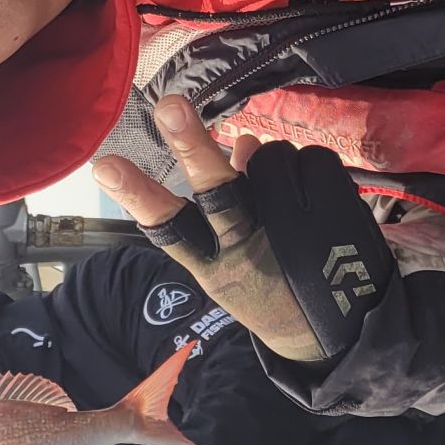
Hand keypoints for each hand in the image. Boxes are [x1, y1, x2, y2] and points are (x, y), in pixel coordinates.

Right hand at [93, 96, 393, 362]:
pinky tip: (313, 193)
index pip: (170, 227)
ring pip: (270, 160)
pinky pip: (313, 161)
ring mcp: (291, 235)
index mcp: (215, 264)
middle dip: (193, 146)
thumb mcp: (234, 263)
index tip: (104, 165)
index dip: (138, 195)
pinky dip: (308, 165)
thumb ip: (229, 205)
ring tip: (285, 190)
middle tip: (170, 105)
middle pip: (217, 192)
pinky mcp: (334, 220)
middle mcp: (247, 248)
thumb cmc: (271, 288)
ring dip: (273, 159)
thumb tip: (242, 142)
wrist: (339, 339)